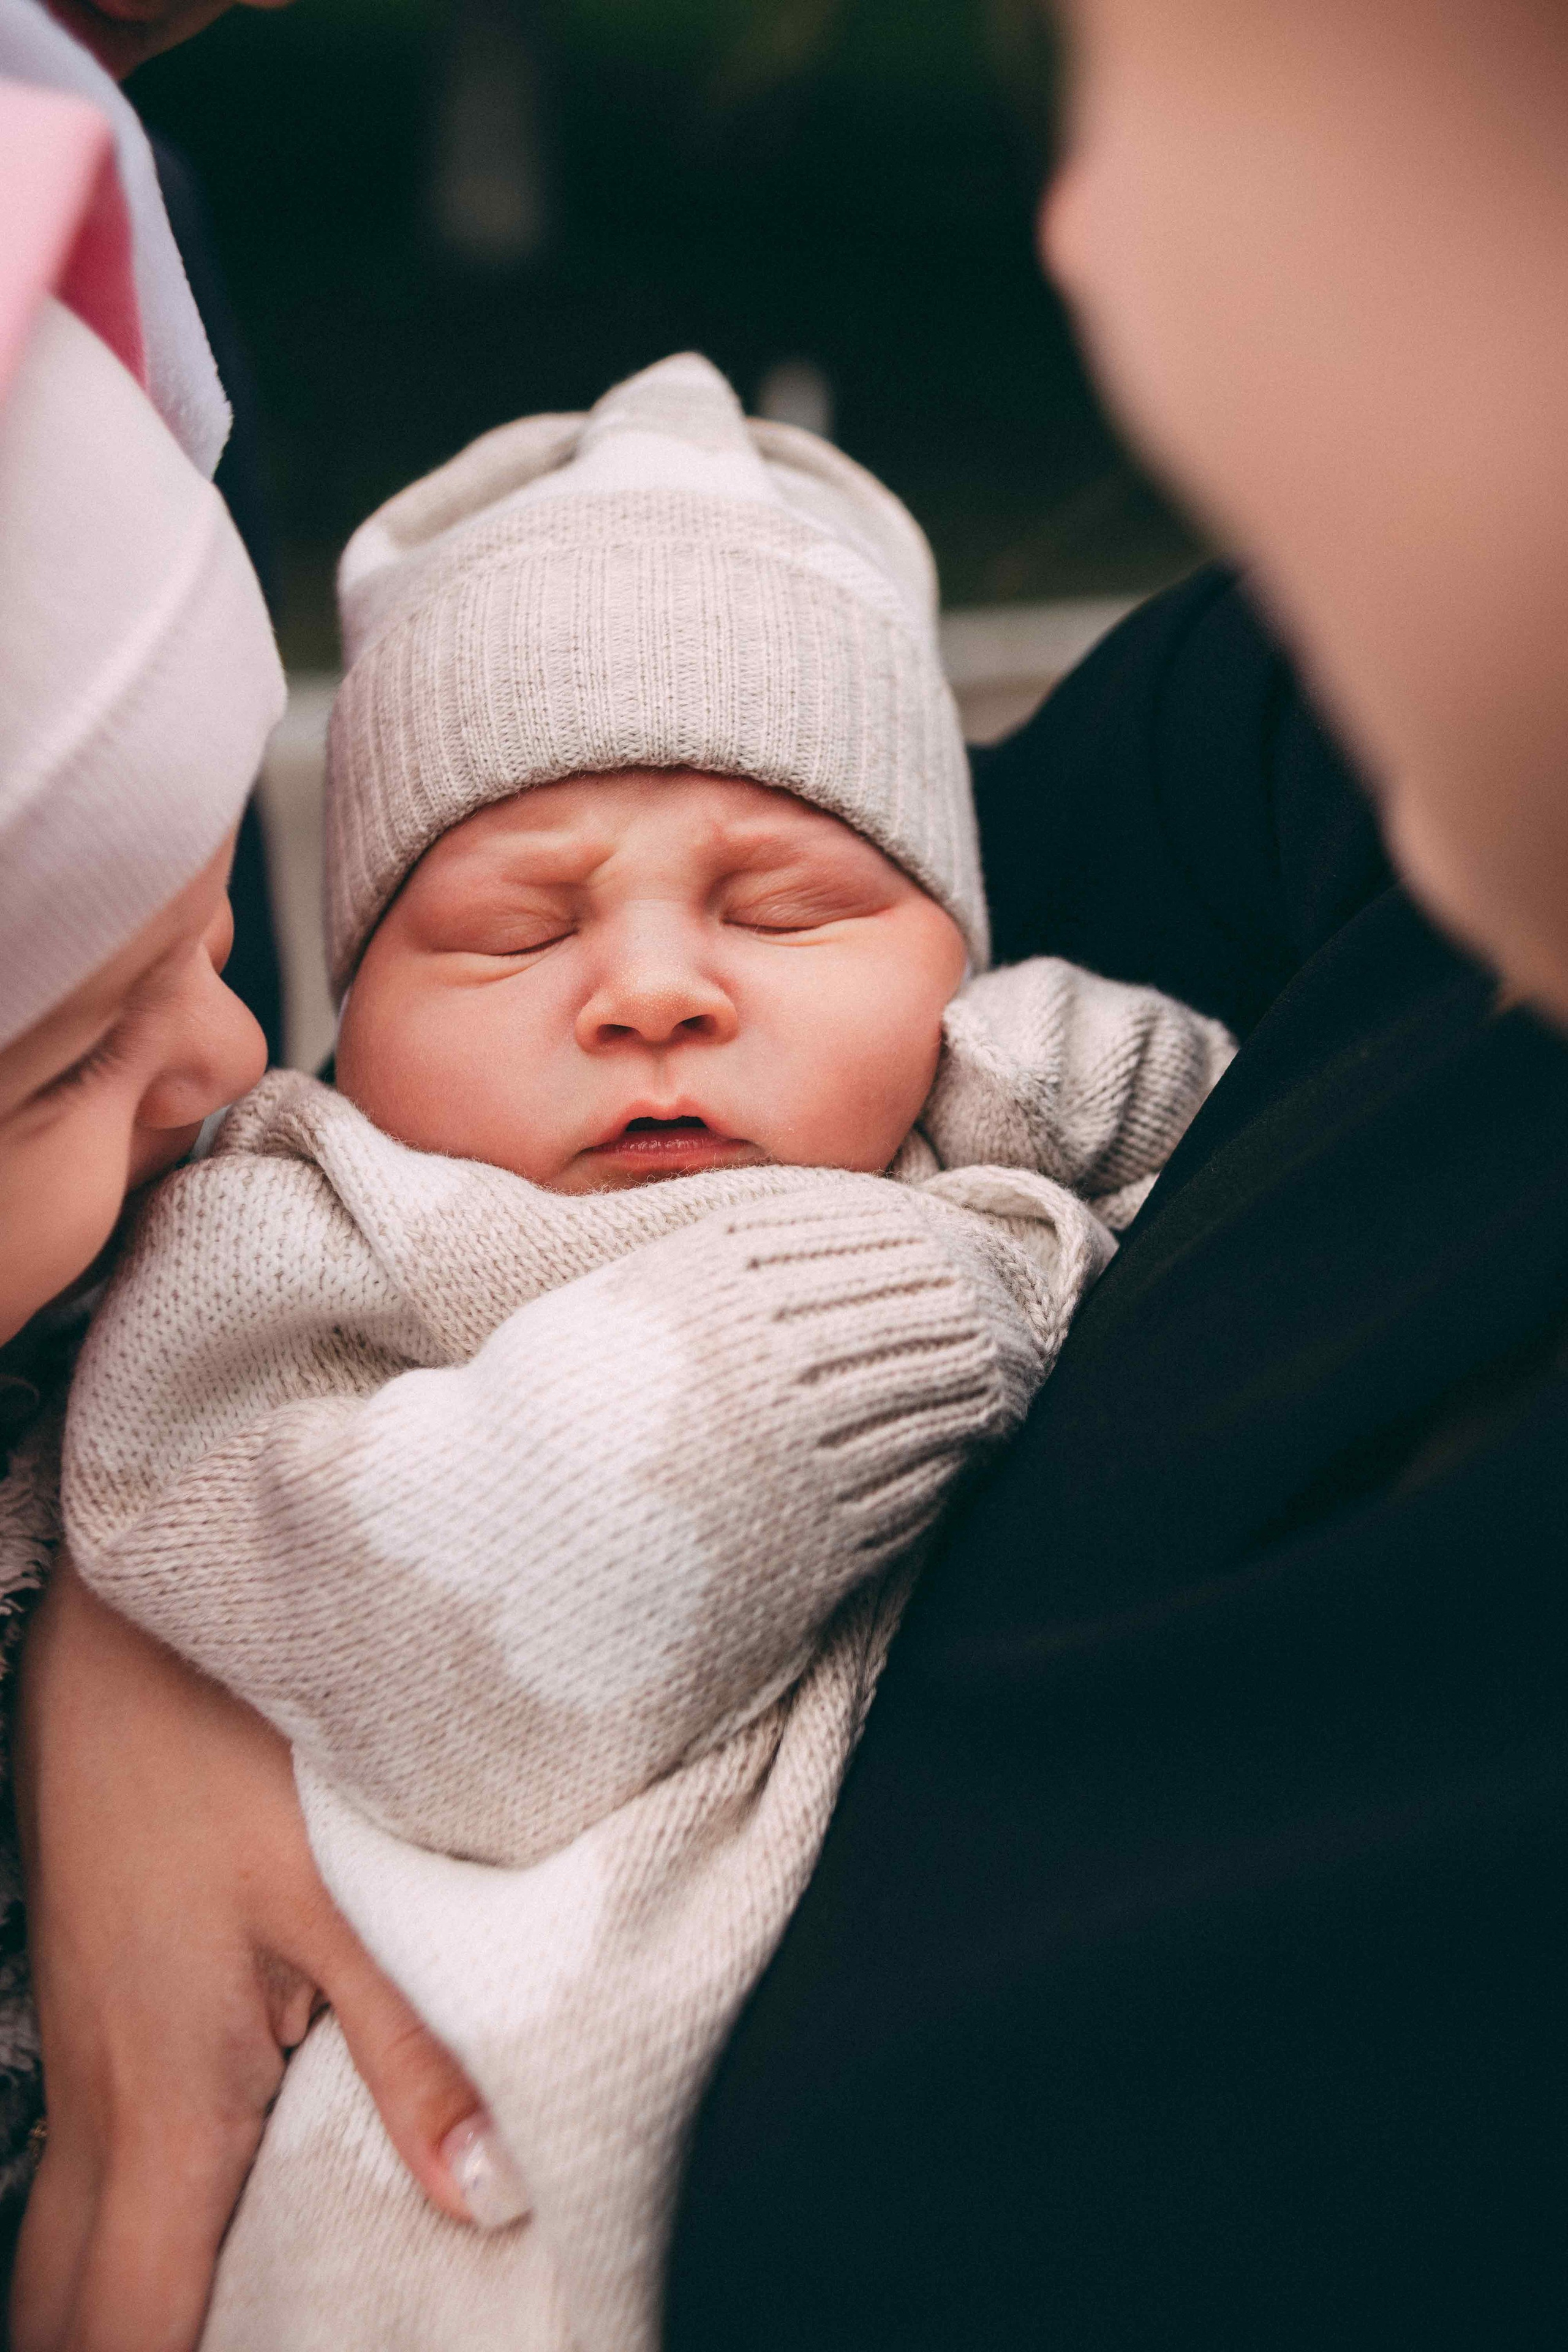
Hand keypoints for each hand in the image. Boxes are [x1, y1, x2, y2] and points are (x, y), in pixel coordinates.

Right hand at [9, 1564, 517, 2351]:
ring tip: (211, 2326)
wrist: (127, 1627)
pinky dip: (113, 2227)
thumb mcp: (347, 1898)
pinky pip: (80, 2161)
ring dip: (110, 2302)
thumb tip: (486, 2200)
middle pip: (62, 2309)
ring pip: (57, 2239)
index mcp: (165, 2105)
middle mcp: (99, 2097)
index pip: (127, 2330)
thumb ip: (417, 2055)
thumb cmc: (233, 1747)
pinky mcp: (93, 1994)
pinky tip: (187, 2213)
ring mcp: (80, 2043)